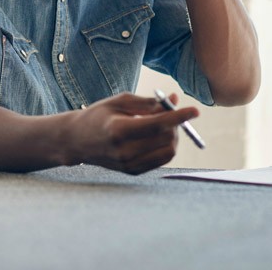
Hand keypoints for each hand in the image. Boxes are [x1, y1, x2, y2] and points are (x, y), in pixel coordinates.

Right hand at [65, 92, 198, 174]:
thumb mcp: (119, 101)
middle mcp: (124, 151)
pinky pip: (161, 159)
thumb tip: (174, 100)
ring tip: (161, 125)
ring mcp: (129, 164)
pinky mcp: (132, 171)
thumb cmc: (98, 115)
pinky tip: (155, 136)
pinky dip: (165, 146)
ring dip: (172, 136)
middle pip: (166, 138)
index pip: (157, 124)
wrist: (76, 140)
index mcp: (118, 130)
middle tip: (169, 112)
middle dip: (175, 123)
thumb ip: (148, 102)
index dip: (179, 116)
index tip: (195, 109)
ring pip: (168, 151)